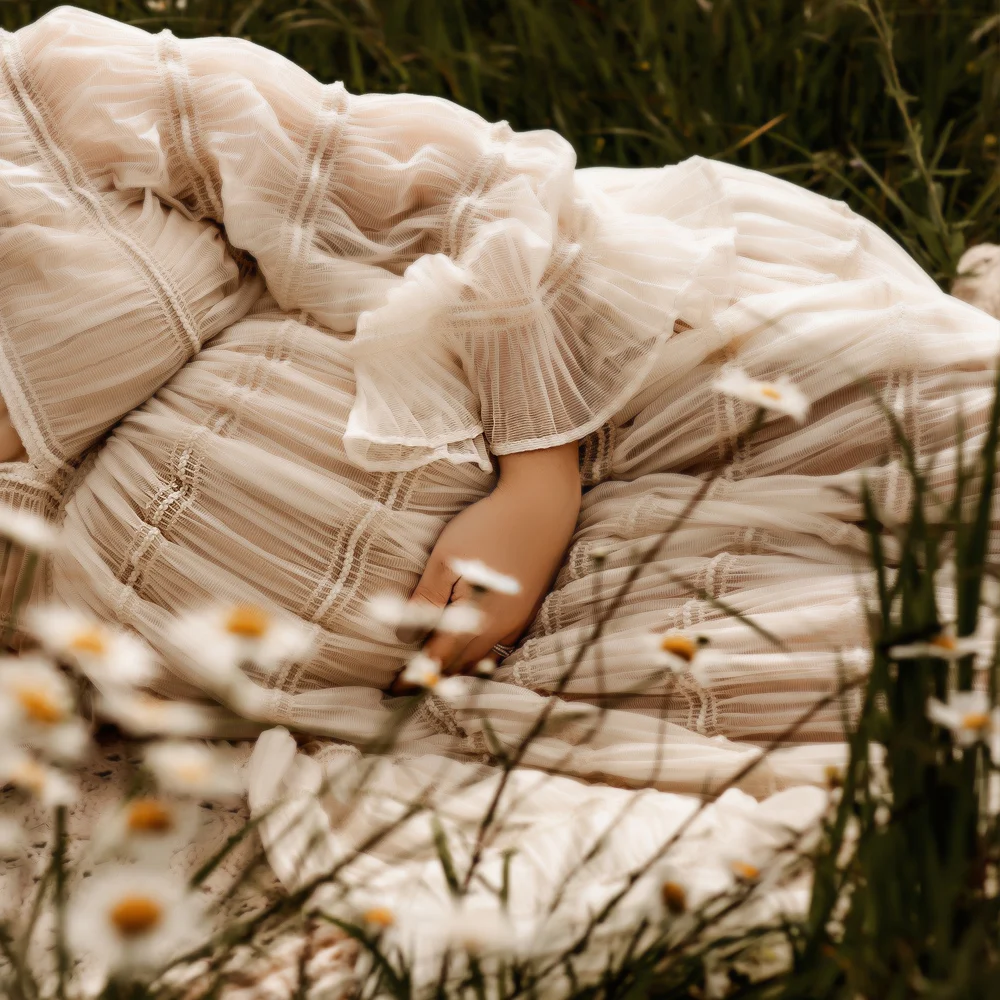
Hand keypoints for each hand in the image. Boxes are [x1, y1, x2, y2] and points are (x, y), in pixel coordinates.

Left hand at [392, 443, 580, 687]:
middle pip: (460, 665)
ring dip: (459, 670)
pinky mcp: (527, 609)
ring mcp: (517, 620)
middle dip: (435, 679)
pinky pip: (501, 645)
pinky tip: (471, 651)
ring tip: (437, 675)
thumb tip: (405, 634)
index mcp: (474, 619)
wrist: (542, 507)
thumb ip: (427, 599)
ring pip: (482, 657)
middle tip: (409, 688)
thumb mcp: (447, 559)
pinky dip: (481, 655)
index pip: (437, 661)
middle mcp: (499, 628)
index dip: (415, 678)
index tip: (394, 691)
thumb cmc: (488, 528)